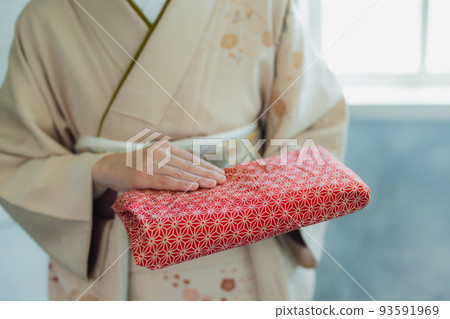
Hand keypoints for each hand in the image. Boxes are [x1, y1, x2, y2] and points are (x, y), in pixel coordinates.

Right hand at [92, 142, 225, 194]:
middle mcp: (159, 153)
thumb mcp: (154, 161)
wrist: (107, 167)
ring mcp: (149, 164)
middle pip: (188, 165)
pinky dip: (180, 185)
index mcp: (165, 148)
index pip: (190, 158)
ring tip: (213, 185)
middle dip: (207, 173)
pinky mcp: (141, 176)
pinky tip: (193, 188)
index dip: (207, 166)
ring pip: (179, 173)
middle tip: (223, 180)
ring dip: (198, 179)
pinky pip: (164, 181)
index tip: (221, 173)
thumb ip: (171, 164)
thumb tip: (196, 175)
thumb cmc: (135, 167)